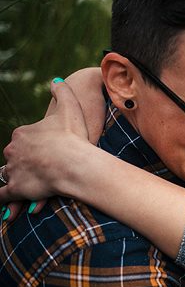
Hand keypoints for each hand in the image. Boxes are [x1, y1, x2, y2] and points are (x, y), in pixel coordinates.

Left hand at [0, 78, 89, 219]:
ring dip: (15, 180)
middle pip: (15, 158)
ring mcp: (13, 170)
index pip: (24, 142)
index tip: (47, 154)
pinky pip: (4, 195)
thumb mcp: (70, 108)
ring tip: (26, 188)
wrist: (75, 162)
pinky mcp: (17, 189)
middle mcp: (13, 150)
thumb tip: (56, 81)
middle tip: (40, 172)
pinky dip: (4, 200)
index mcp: (23, 134)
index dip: (36, 149)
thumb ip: (62, 92)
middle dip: (24, 165)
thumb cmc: (74, 136)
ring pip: (8, 175)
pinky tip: (8, 205)